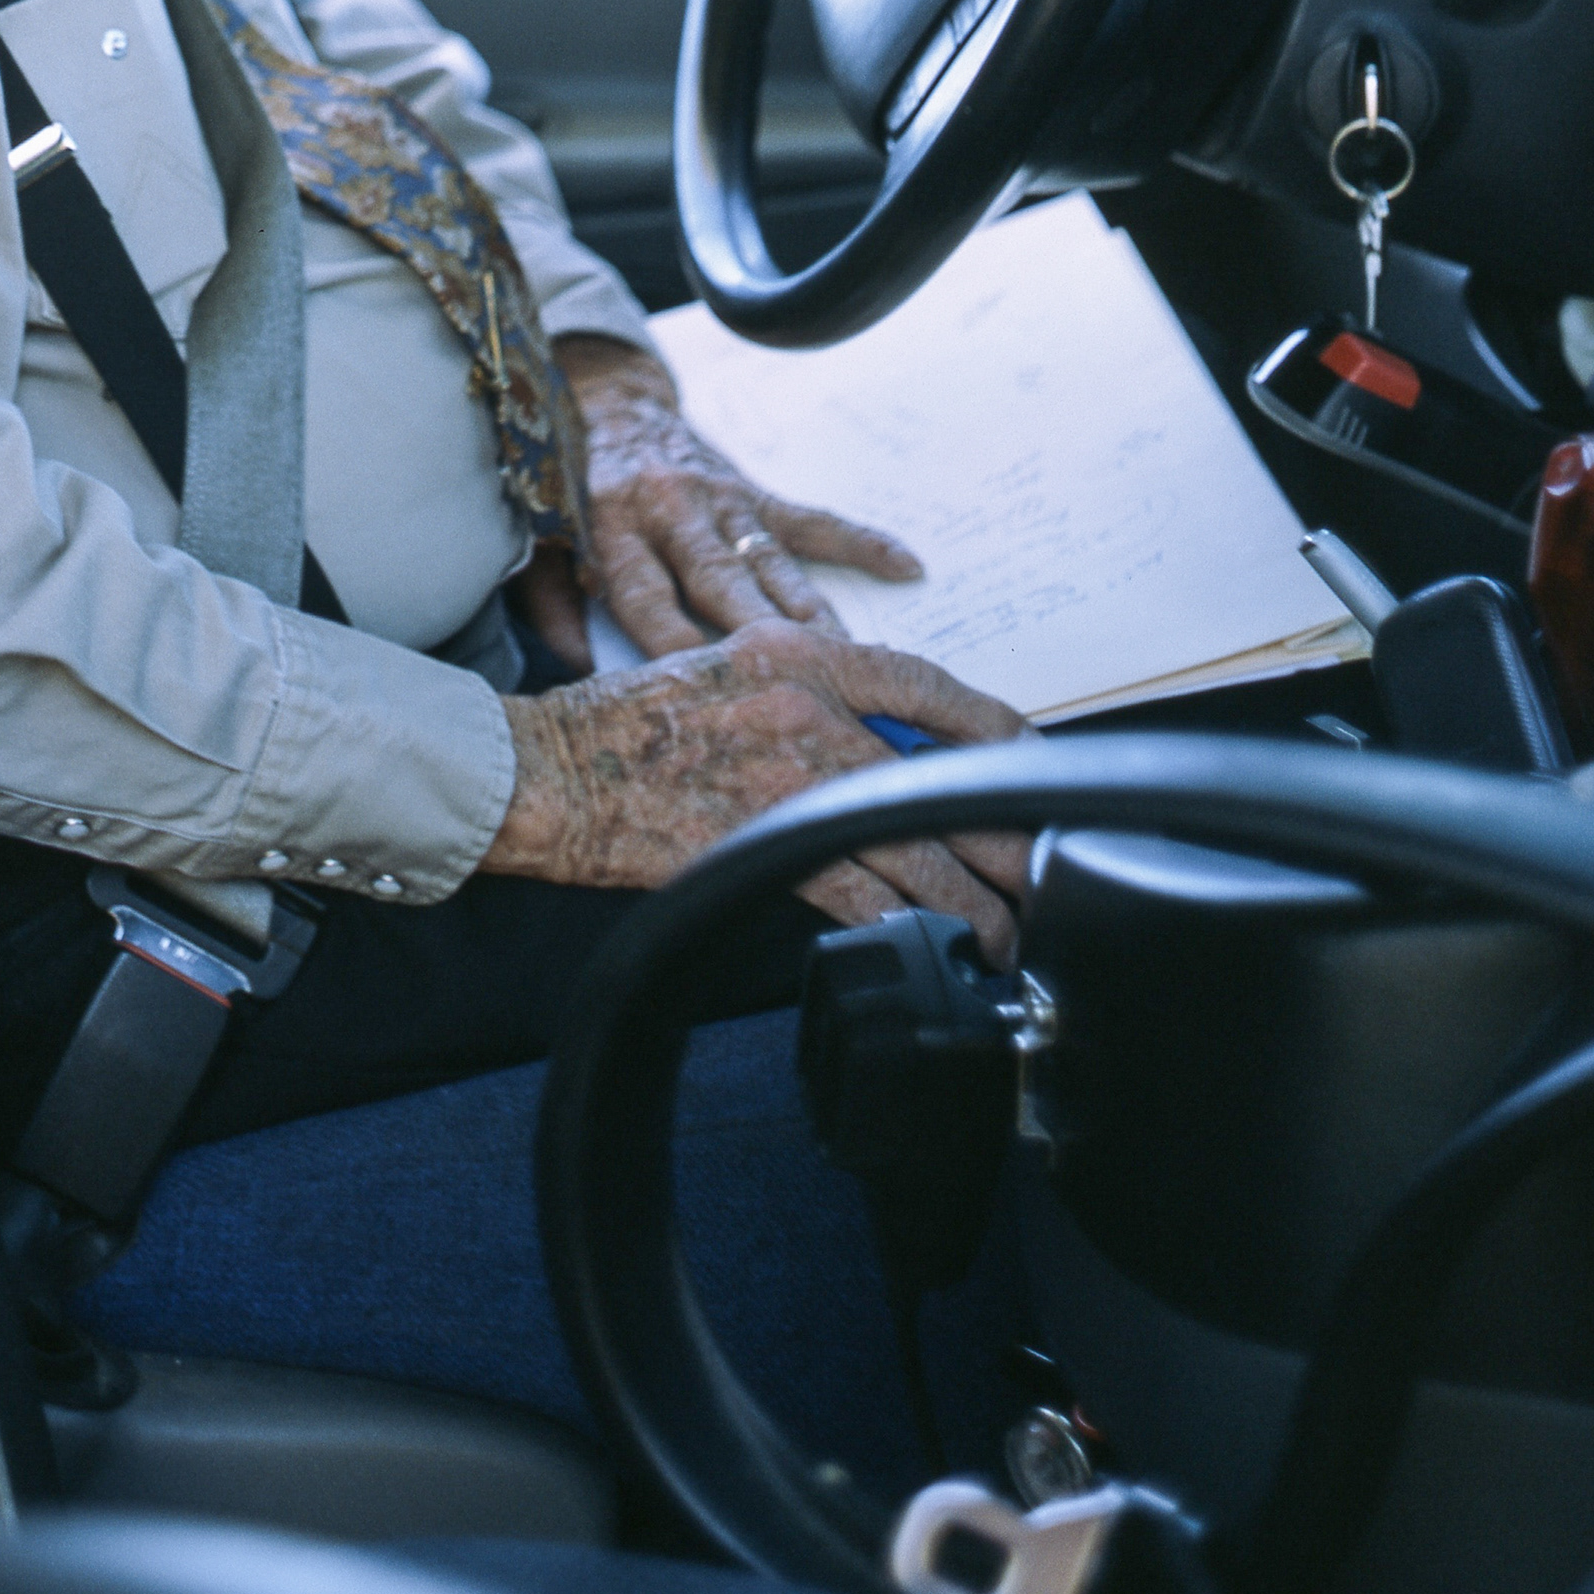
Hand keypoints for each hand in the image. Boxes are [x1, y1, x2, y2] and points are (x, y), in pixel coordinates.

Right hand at [481, 621, 1035, 956]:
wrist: (553, 771)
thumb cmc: (628, 724)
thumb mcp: (725, 668)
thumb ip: (807, 692)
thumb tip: (886, 740)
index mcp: (797, 652)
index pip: (927, 686)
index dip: (995, 728)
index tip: (1028, 757)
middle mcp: (805, 707)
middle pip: (943, 776)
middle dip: (1005, 833)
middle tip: (1040, 864)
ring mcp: (790, 779)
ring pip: (920, 848)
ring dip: (975, 899)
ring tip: (1003, 927)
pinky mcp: (769, 846)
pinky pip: (869, 896)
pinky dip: (911, 924)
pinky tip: (935, 941)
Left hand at [522, 335, 923, 667]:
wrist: (604, 403)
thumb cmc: (571, 491)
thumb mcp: (542, 542)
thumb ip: (554, 606)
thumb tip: (578, 675)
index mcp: (612, 526)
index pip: (648, 598)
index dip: (676, 649)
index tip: (708, 695)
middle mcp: (671, 509)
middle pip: (721, 582)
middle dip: (762, 639)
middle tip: (804, 690)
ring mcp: (719, 498)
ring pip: (773, 562)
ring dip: (814, 614)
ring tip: (855, 662)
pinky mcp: (753, 489)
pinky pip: (812, 520)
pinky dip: (860, 542)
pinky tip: (905, 566)